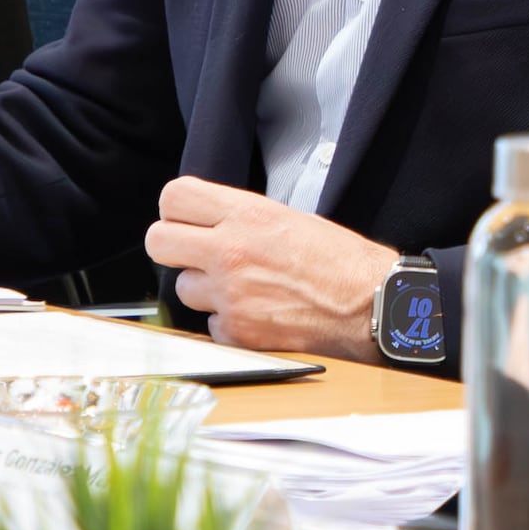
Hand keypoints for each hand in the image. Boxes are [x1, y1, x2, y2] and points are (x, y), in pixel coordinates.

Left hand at [144, 177, 394, 357]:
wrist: (370, 304)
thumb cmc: (341, 261)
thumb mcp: (289, 218)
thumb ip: (241, 218)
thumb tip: (206, 223)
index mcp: (247, 215)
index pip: (174, 197)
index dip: (175, 210)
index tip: (185, 219)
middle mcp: (231, 251)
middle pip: (157, 242)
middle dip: (172, 248)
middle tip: (195, 253)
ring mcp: (231, 295)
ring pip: (183, 289)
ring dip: (206, 290)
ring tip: (242, 288)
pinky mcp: (237, 332)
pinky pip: (210, 325)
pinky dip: (229, 323)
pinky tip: (259, 313)